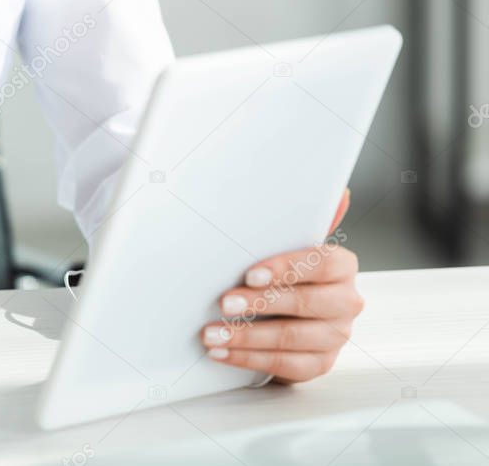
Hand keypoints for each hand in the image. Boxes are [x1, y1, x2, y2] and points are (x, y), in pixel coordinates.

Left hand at [200, 190, 361, 382]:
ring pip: (292, 338)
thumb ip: (306, 221)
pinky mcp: (320, 363)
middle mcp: (346, 301)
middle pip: (306, 303)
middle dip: (259, 303)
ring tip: (212, 333)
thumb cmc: (288, 273)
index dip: (285, 269)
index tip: (250, 274)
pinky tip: (222, 353)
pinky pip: (286, 365)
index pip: (320, 263)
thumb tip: (340, 193)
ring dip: (246, 337)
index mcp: (341, 266)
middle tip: (224, 302)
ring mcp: (336, 335)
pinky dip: (249, 359)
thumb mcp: (290, 244)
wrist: (291, 313)